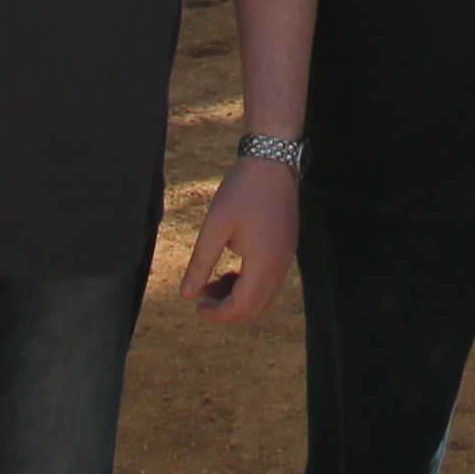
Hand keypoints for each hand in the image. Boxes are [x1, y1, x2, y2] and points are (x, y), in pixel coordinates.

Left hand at [180, 155, 299, 323]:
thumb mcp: (215, 226)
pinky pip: (271, 280)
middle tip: (203, 294)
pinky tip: (232, 269)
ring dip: (239, 297)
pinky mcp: (287, 247)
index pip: (242, 306)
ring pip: (265, 296)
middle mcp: (281, 265)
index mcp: (264, 262)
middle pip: (256, 308)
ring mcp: (287, 256)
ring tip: (214, 281)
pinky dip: (251, 284)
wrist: (272, 159)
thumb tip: (187, 294)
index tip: (196, 306)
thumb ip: (201, 263)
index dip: (218, 313)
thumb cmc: (242, 189)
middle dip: (228, 308)